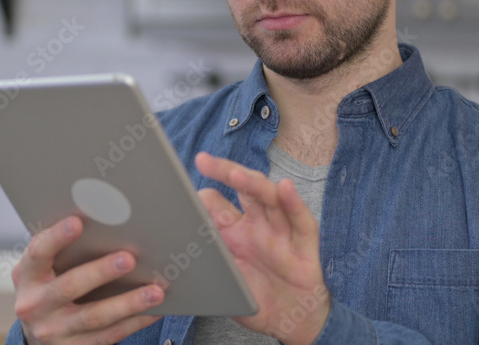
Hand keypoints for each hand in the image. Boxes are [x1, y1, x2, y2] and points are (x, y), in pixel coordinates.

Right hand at [12, 216, 164, 343]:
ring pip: (94, 317)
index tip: (77, 222)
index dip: (56, 237)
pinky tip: (154, 311)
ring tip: (155, 291)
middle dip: (101, 272)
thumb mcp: (44, 269)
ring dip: (128, 303)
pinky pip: (108, 336)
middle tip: (129, 258)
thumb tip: (104, 219)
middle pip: (70, 287)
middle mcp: (34, 306)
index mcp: (27, 276)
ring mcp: (54, 331)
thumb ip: (62, 249)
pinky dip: (134, 322)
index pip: (38, 254)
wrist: (38, 331)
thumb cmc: (48, 285)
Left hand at [195, 152, 329, 344]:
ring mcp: (281, 230)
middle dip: (224, 172)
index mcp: (234, 229)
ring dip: (253, 183)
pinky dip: (293, 203)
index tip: (179, 190)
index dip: (199, 199)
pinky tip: (285, 188)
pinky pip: (300, 220)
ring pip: (269, 198)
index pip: (216, 202)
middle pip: (244, 188)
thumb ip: (205, 257)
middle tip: (203, 160)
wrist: (289, 319)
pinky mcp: (304, 244)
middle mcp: (257, 223)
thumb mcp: (223, 276)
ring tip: (235, 173)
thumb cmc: (254, 295)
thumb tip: (174, 240)